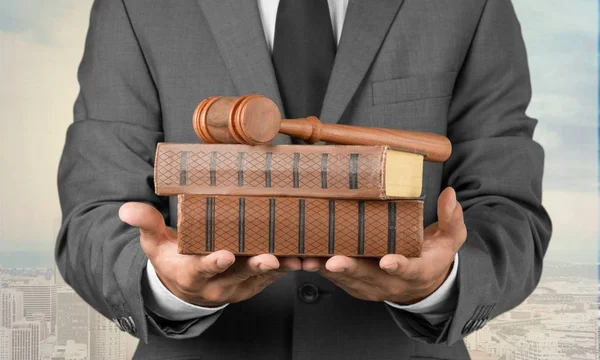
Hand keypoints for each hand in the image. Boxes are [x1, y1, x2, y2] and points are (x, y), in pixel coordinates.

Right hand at [119, 202, 300, 306]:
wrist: (188, 287)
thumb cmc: (173, 259)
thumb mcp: (154, 244)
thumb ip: (146, 225)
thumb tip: (126, 209)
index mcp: (191, 272)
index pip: (200, 269)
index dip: (212, 263)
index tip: (223, 255)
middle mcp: (217, 283)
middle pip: (237, 273)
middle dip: (254, 265)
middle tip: (269, 257)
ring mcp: (238, 284)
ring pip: (261, 276)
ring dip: (280, 268)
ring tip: (297, 259)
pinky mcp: (255, 283)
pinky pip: (274, 276)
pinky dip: (290, 267)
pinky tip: (305, 257)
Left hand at [301, 187, 465, 303]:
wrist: (422, 285)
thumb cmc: (433, 256)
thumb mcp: (450, 239)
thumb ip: (451, 219)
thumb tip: (450, 195)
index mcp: (416, 271)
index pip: (408, 270)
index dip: (397, 266)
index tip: (388, 260)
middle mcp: (391, 283)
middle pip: (368, 276)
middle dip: (349, 268)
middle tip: (333, 260)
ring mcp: (370, 287)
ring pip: (345, 279)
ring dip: (325, 270)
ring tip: (306, 258)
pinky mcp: (354, 286)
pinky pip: (334, 278)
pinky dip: (318, 268)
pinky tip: (300, 257)